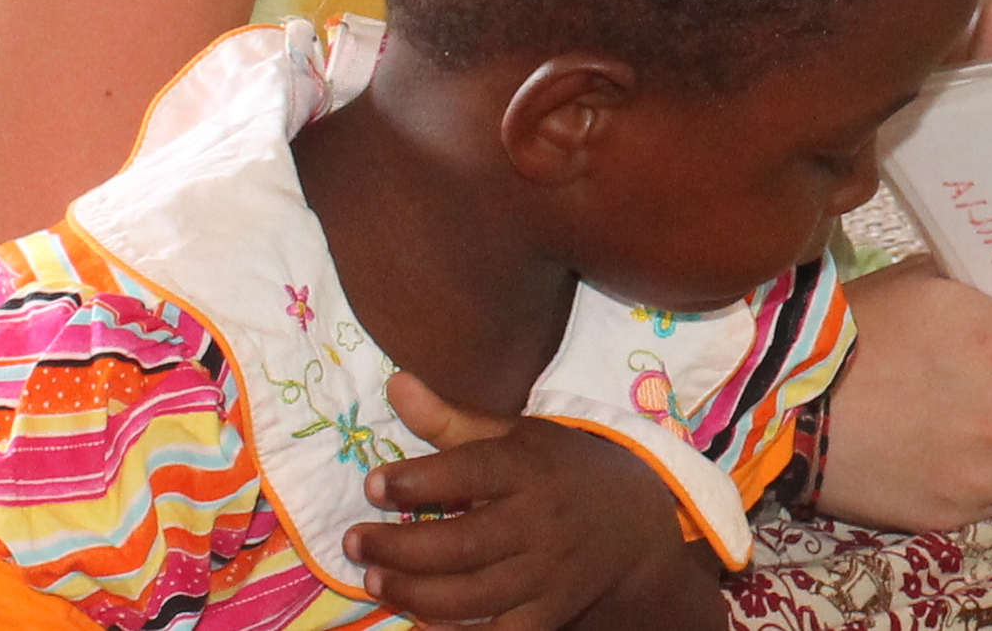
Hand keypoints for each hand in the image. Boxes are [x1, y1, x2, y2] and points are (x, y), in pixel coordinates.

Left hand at [348, 373, 711, 630]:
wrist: (637, 526)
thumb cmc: (565, 469)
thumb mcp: (519, 433)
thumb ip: (453, 417)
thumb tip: (394, 384)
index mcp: (532, 467)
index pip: (472, 472)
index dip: (420, 481)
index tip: (374, 485)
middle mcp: (540, 522)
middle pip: (463, 543)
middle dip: (400, 547)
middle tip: (354, 542)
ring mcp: (546, 574)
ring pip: (472, 595)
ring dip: (415, 592)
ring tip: (373, 579)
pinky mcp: (548, 613)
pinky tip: (419, 620)